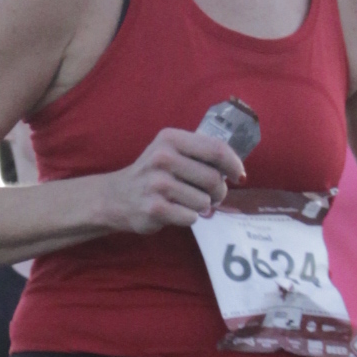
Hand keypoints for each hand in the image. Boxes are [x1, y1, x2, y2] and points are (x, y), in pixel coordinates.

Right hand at [101, 127, 248, 236]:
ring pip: (204, 201)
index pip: (216, 149)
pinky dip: (189, 217)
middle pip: (213, 178)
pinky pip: (191, 217)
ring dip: (202, 206)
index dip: (233, 164)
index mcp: (170, 139)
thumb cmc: (154, 173)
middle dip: (219, 191)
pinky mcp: (154, 208)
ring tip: (188, 202)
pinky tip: (175, 211)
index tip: (239, 175)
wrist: (117, 196)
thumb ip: (201, 153)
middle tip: (213, 195)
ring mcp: (156, 184)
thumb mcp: (171, 151)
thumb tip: (238, 170)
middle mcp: (162, 158)